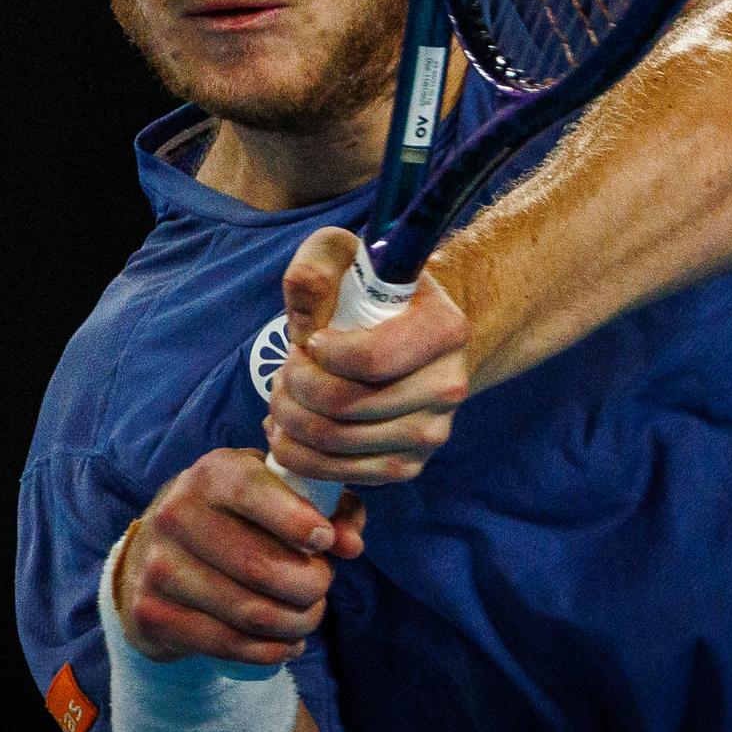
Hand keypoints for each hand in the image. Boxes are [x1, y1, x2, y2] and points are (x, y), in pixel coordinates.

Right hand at [115, 448, 365, 666]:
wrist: (157, 552)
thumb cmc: (239, 517)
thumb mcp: (277, 494)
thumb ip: (328, 507)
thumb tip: (350, 544)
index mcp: (212, 474)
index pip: (255, 492)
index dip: (299, 521)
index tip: (326, 542)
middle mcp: (177, 513)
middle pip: (262, 566)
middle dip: (311, 584)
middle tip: (322, 585)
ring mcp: (159, 565)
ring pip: (251, 612)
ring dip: (297, 622)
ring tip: (308, 615)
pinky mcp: (152, 612)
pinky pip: (228, 643)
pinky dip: (271, 651)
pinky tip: (287, 643)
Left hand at [268, 227, 472, 485]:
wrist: (406, 335)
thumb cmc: (368, 293)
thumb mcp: (343, 258)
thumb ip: (317, 267)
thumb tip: (306, 303)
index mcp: (445, 329)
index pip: (371, 360)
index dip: (322, 355)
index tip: (309, 340)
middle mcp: (449, 385)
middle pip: (345, 405)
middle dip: (294, 388)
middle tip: (283, 370)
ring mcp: (433, 432)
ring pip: (337, 442)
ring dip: (291, 421)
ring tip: (281, 397)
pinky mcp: (410, 465)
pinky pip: (344, 473)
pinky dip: (302, 456)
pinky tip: (289, 432)